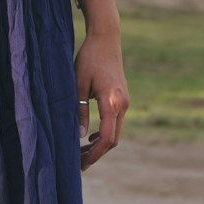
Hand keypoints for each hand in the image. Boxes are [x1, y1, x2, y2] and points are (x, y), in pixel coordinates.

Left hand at [75, 31, 128, 171]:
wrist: (106, 39)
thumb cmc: (89, 59)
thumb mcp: (78, 84)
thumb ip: (79, 110)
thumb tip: (80, 136)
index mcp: (112, 103)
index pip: (106, 138)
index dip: (94, 154)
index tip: (81, 164)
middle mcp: (123, 105)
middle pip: (113, 140)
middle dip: (96, 154)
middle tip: (78, 164)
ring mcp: (125, 102)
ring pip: (115, 132)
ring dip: (100, 145)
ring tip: (81, 152)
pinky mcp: (123, 99)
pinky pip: (116, 123)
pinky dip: (105, 133)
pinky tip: (91, 137)